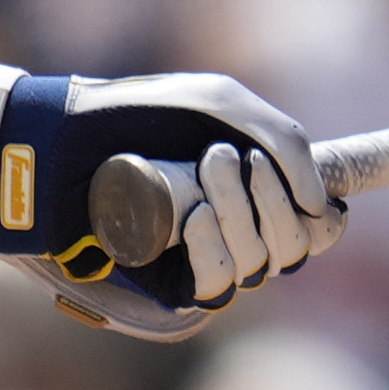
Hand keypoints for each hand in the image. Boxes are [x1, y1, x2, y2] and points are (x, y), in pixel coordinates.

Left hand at [12, 71, 340, 340]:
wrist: (65, 138)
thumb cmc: (140, 114)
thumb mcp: (220, 104)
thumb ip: (284, 140)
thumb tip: (318, 207)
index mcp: (258, 197)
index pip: (318, 231)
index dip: (323, 217)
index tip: (306, 191)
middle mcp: (236, 233)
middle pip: (293, 248)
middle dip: (272, 199)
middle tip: (224, 154)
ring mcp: (202, 259)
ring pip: (257, 263)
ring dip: (242, 212)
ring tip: (207, 163)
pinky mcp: (166, 281)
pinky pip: (215, 285)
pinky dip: (213, 250)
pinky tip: (198, 217)